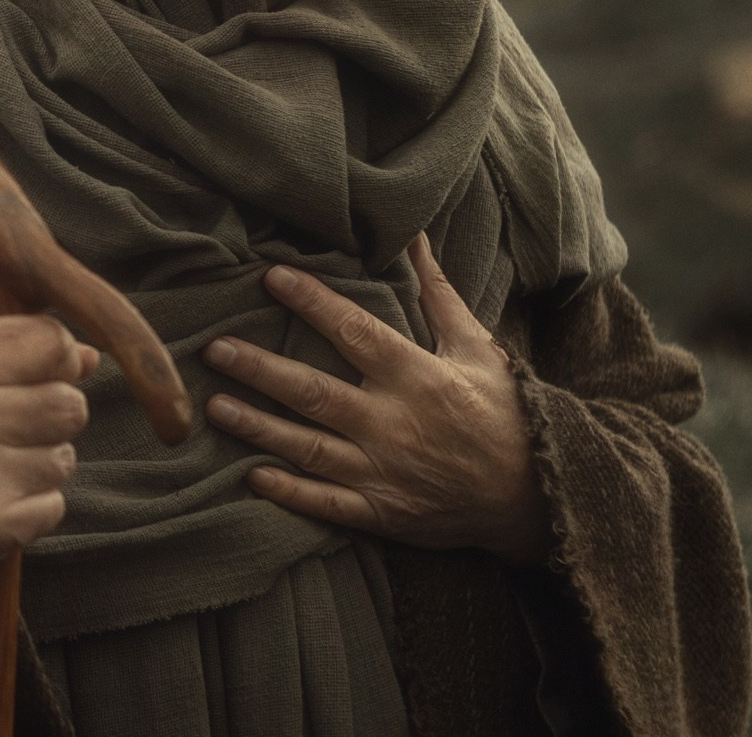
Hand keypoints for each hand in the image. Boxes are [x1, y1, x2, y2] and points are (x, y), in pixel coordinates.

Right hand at [0, 314, 95, 629]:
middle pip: (70, 405)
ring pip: (64, 459)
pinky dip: (31, 511)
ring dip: (40, 469)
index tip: (39, 378)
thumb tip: (90, 356)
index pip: (52, 342)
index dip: (59, 361)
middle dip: (53, 421)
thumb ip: (9, 354)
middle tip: (11, 434)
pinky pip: (53, 507)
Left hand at [201, 233, 549, 564]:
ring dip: (258, 427)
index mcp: (418, 377)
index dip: (312, 302)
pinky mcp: (382, 513)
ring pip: (308, 448)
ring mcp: (384, 473)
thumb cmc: (503, 412)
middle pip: (314, 393)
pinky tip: (251, 474)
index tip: (272, 277)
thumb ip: (437, 293)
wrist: (537, 493)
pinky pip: (326, 504)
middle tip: (215, 349)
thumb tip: (414, 236)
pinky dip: (288, 491)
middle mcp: (394, 424)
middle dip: (260, 370)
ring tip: (214, 407)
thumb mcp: (476, 347)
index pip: (355, 332)